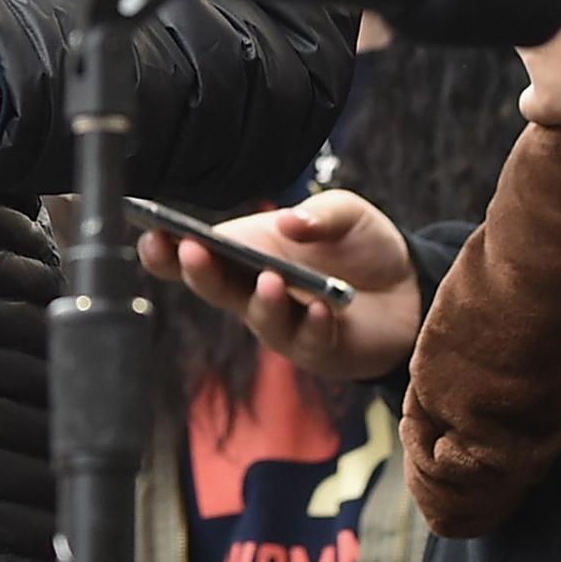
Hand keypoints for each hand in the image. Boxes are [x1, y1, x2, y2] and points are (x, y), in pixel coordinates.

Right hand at [137, 189, 421, 382]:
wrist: (411, 289)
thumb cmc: (363, 247)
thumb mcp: (347, 212)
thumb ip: (322, 212)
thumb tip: (290, 221)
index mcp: (245, 252)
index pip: (192, 254)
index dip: (165, 249)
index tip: (150, 233)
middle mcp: (253, 291)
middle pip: (214, 287)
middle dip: (198, 271)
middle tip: (190, 250)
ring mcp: (283, 324)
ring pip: (259, 318)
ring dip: (261, 300)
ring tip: (270, 279)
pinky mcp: (319, 349)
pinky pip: (310, 341)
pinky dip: (314, 324)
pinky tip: (322, 309)